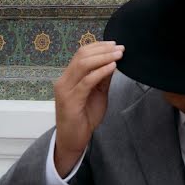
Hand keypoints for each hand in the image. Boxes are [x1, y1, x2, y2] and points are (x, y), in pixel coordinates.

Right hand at [54, 41, 123, 177]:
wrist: (73, 141)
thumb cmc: (85, 117)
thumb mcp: (98, 93)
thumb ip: (103, 78)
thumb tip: (113, 61)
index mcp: (69, 76)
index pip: (81, 53)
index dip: (99, 46)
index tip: (115, 44)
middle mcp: (64, 80)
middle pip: (82, 55)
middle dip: (103, 49)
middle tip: (120, 48)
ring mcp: (65, 90)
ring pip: (83, 64)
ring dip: (103, 57)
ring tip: (118, 55)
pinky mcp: (70, 100)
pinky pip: (87, 81)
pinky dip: (100, 71)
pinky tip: (112, 67)